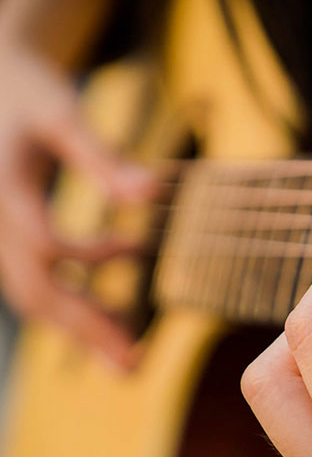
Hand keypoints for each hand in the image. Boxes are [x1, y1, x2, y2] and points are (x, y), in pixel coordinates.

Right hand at [0, 43, 155, 367]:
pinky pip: (33, 285)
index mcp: (3, 188)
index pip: (42, 240)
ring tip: (129, 357)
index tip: (132, 250)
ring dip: (81, 327)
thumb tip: (152, 195)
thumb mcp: (62, 114)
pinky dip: (72, 304)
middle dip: (86, 326)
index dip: (86, 256)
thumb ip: (102, 156)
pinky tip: (114, 309)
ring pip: (32, 296)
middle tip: (135, 363)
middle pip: (37, 288)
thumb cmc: (26, 92)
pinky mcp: (6, 241)